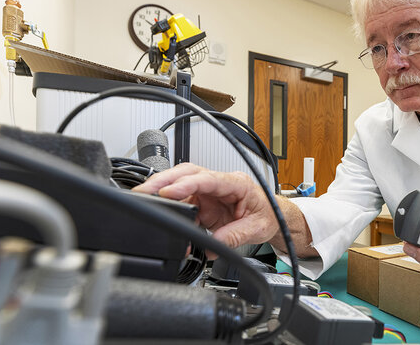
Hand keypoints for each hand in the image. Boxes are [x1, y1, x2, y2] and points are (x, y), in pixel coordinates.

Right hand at [133, 163, 277, 257]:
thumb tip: (213, 246)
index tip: (168, 191)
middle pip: (188, 174)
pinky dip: (172, 209)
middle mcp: (221, 183)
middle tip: (144, 190)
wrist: (274, 218)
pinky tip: (163, 215)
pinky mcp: (204, 203)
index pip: (208, 179)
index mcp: (237, 183)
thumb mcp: (257, 229)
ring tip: (145, 200)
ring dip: (163, 191)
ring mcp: (211, 192)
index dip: (186, 184)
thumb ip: (234, 236)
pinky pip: (184, 202)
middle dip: (164, 180)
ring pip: (181, 184)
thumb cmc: (269, 215)